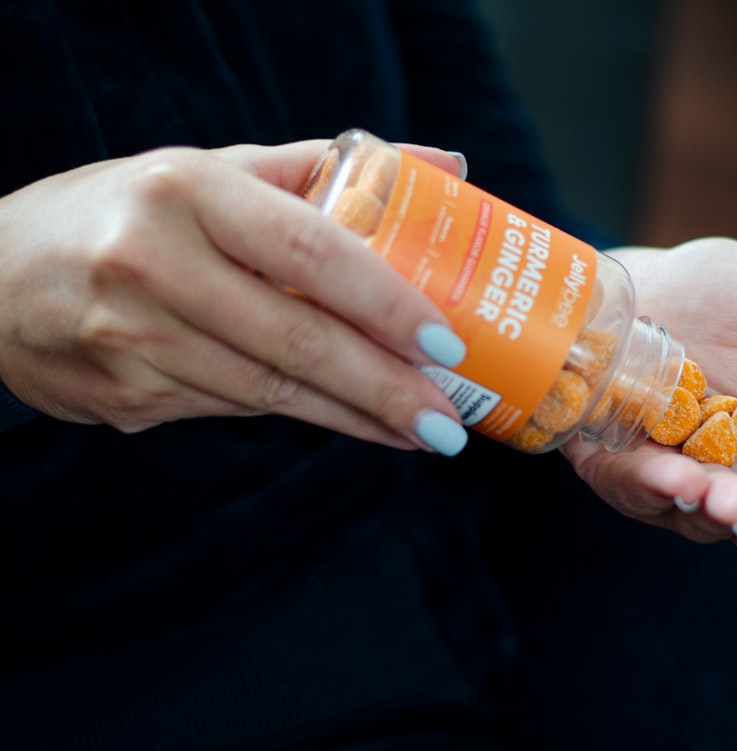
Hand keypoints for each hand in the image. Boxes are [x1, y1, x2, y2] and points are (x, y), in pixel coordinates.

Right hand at [0, 141, 469, 453]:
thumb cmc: (128, 212)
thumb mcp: (214, 173)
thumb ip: (324, 169)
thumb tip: (444, 170)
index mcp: (188, 192)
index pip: (310, 250)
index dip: (385, 302)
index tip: (445, 342)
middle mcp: (153, 263)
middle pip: (297, 341)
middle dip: (386, 389)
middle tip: (448, 421)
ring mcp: (133, 338)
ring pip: (271, 392)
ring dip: (357, 419)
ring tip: (421, 432)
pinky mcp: (126, 395)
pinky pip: (236, 411)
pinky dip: (304, 420)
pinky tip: (354, 424)